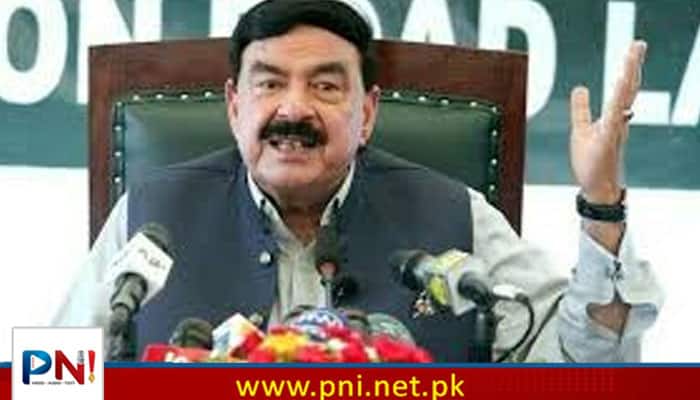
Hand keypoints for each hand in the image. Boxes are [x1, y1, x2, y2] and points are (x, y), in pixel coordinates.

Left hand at [570, 40, 645, 203]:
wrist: (596, 188)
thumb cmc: (592, 163)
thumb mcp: (581, 130)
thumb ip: (581, 109)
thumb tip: (580, 88)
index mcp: (614, 118)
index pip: (623, 88)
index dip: (629, 68)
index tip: (634, 49)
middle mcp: (618, 121)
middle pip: (628, 89)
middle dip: (633, 65)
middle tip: (639, 44)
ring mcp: (615, 130)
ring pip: (624, 99)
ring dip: (628, 77)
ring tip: (632, 56)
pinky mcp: (608, 140)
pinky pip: (615, 116)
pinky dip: (618, 100)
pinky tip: (620, 85)